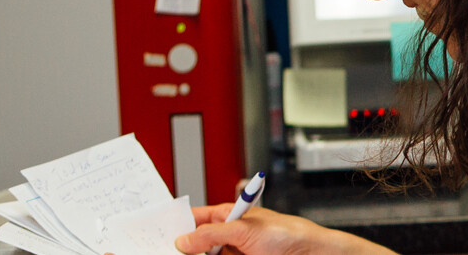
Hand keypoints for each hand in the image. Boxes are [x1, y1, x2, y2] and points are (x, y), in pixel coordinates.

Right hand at [175, 204, 396, 254]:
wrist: (311, 253)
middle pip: (194, 242)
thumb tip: (184, 240)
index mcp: (228, 216)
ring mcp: (233, 253)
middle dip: (180, 247)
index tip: (156, 232)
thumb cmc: (288, 233)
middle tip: (161, 251)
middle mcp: (228, 234)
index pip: (193, 217)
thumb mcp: (246, 230)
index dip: (175, 223)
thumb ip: (212, 234)